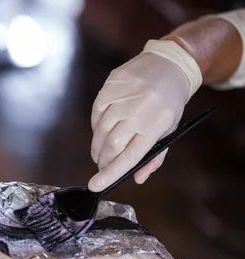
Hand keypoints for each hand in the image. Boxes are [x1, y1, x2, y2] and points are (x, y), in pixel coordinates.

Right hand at [89, 40, 201, 191]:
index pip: (129, 156)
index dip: (110, 173)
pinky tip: (102, 129)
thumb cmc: (169, 102)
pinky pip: (96, 113)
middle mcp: (139, 110)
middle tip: (102, 167)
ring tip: (101, 151)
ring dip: (97, 146)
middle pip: (111, 145)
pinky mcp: (111, 86)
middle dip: (103, 161)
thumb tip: (137, 178)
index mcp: (156, 124)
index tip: (96, 186)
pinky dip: (96, 126)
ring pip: (100, 131)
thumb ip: (154, 157)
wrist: (169, 65)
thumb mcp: (169, 130)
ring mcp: (124, 96)